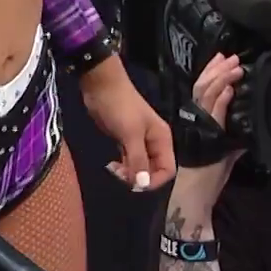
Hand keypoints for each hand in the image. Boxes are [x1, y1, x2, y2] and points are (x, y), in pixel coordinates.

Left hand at [81, 59, 177, 192]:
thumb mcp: (130, 134)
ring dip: (129, 173)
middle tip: (120, 175)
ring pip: (140, 166)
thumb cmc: (120, 107)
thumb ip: (138, 159)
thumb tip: (143, 184)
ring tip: (113, 169)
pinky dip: (123, 166)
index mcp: (162, 139)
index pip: (168, 169)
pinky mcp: (125, 140)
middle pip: (154, 170)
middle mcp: (154, 142)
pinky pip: (130, 160)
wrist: (101, 85)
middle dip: (140, 177)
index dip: (154, 180)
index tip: (136, 184)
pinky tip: (112, 165)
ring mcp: (139, 141)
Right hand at [169, 53, 248, 206]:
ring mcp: (200, 126)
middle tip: (231, 56)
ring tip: (235, 67)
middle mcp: (196, 119)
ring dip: (222, 79)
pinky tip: (229, 89)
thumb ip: (232, 137)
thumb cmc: (207, 175)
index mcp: (198, 120)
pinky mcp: (207, 137)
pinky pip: (213, 114)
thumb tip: (247, 128)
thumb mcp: (222, 151)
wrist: (195, 193)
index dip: (212, 72)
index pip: (203, 89)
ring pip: (208, 95)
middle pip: (204, 87)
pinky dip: (221, 100)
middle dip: (218, 70)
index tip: (222, 58)